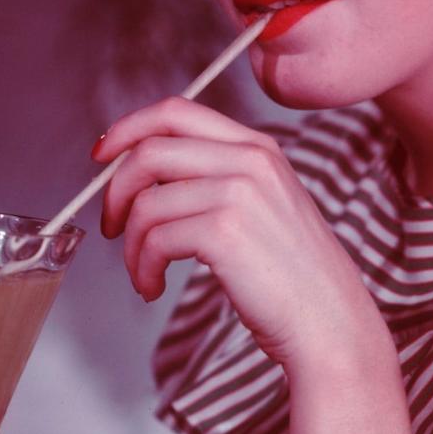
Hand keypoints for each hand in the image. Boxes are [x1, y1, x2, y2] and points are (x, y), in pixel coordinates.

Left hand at [93, 96, 383, 366]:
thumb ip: (214, 176)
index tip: (102, 155)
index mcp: (257, 147)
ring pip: (147, 201)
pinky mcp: (226, 231)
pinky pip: (155, 239)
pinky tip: (153, 287)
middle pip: (150, 150)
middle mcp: (250, 160)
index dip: (128, 128)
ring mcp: (240, 193)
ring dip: (132, 245)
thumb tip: (140, 171)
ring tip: (144, 273)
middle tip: (113, 226)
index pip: (176, 112)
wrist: (330, 321)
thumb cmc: (290, 273)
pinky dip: (142, 268)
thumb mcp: (261, 204)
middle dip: (116, 189)